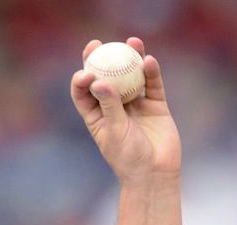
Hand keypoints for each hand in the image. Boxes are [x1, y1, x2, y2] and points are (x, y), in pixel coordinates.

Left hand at [71, 37, 180, 183]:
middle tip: (98, 44)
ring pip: (131, 76)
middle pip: (105, 78)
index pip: (83, 94)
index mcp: (96, 116)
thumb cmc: (128, 157)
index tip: (86, 72)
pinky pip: (152, 84)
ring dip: (130, 58)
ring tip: (131, 41)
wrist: (154, 172)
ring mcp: (135, 104)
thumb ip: (109, 106)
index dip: (81, 79)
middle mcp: (114, 107)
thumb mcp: (114, 132)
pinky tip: (148, 60)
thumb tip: (99, 82)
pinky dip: (151, 72)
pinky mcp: (155, 104)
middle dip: (100, 59)